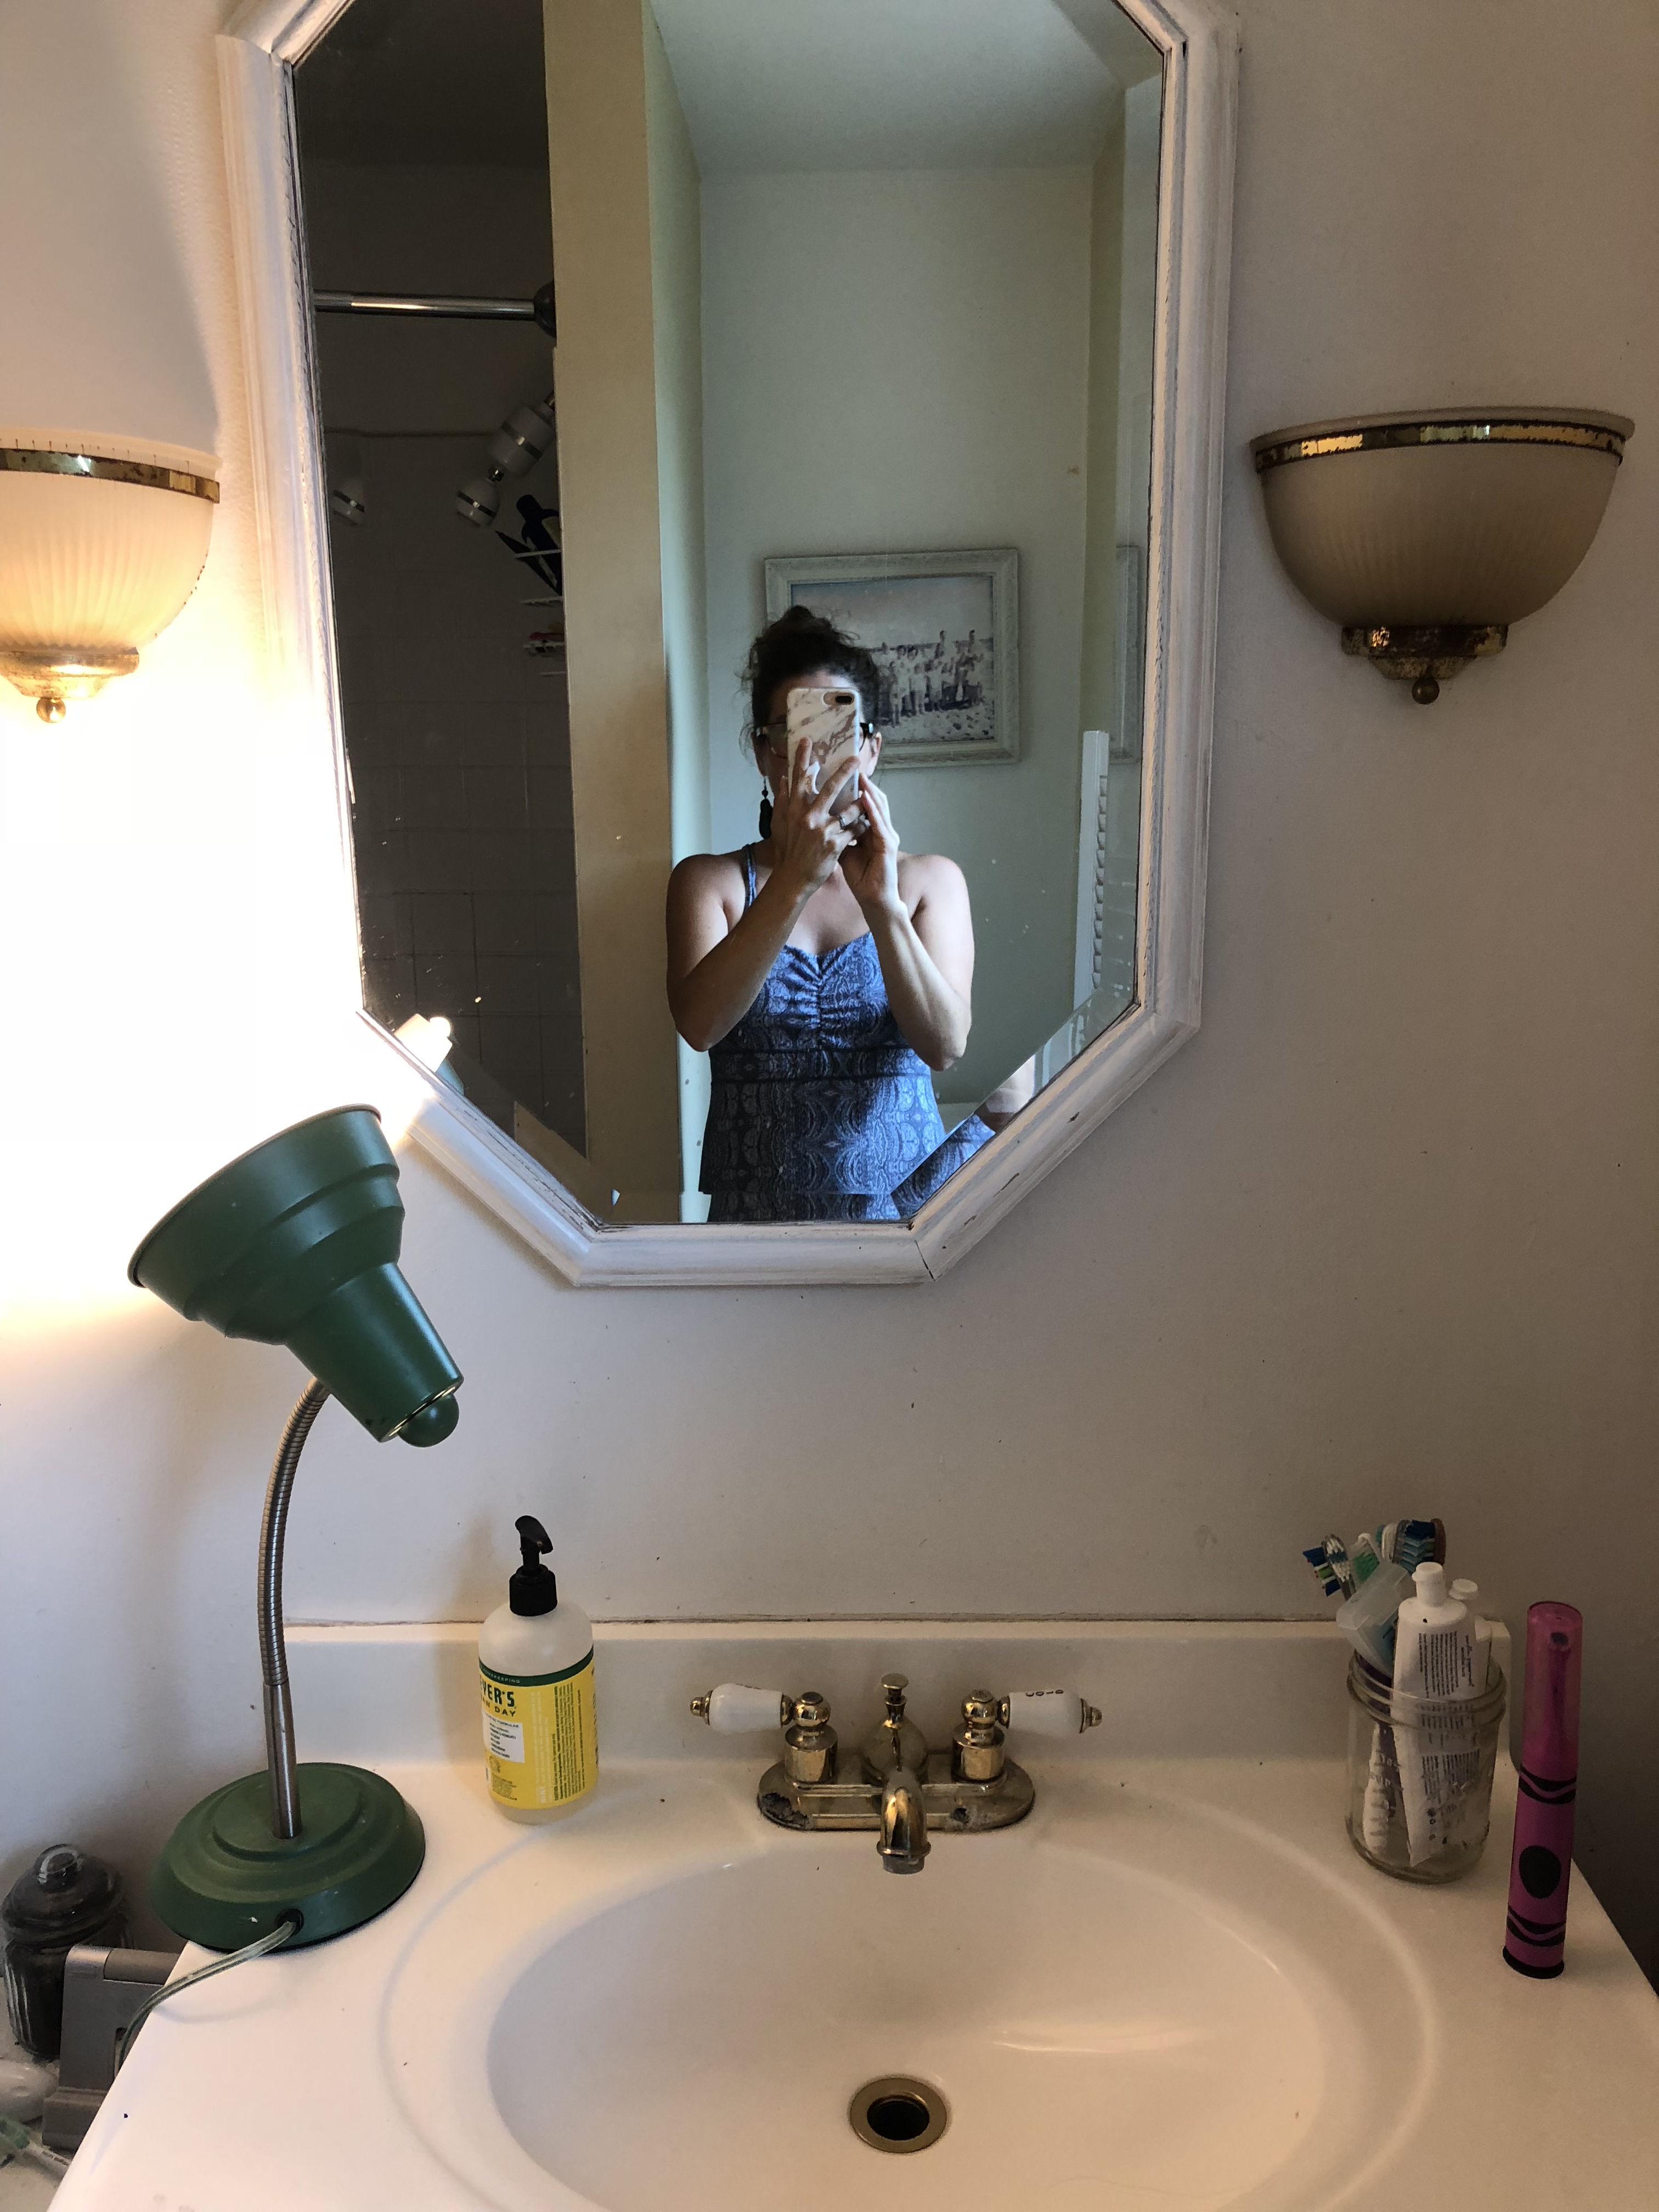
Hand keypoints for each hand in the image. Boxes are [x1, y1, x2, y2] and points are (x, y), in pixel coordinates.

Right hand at [768, 753, 855, 903]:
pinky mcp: (834, 844)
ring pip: (848, 809)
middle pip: (830, 788)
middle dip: (844, 772)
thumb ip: (782, 800)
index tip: (808, 741)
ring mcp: (822, 830)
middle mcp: (808, 816)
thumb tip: (784, 779)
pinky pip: (854, 829)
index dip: (803, 758)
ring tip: (869, 794)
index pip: (799, 778)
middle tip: (855, 759)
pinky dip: (862, 825)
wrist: (793, 878)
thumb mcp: (779, 823)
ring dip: (860, 802)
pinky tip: (868, 822)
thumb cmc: (786, 850)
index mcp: (794, 808)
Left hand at [839, 768, 901, 914]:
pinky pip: (880, 824)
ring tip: (860, 774)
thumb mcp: (844, 849)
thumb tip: (818, 818)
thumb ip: (835, 832)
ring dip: (870, 790)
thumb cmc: (861, 875)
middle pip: (872, 798)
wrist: (875, 898)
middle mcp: (880, 827)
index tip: (840, 770)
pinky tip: (866, 799)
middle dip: (863, 781)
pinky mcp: (889, 846)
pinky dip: (872, 810)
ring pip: (879, 807)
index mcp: (869, 827)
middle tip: (850, 762)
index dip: (853, 786)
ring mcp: (886, 835)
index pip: (862, 801)